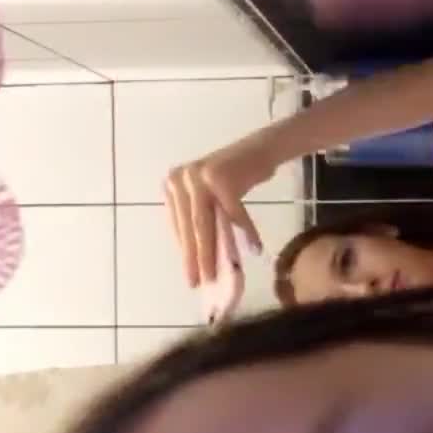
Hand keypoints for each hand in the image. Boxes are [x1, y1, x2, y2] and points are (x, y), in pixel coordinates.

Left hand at [165, 140, 268, 292]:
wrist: (260, 149)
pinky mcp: (221, 177)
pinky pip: (233, 213)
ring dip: (211, 253)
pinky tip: (255, 248)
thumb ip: (199, 219)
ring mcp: (199, 177)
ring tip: (215, 275)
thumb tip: (197, 259)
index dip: (184, 253)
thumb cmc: (236, 177)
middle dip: (196, 259)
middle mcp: (181, 178)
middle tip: (200, 283)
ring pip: (205, 224)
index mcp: (172, 184)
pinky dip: (247, 231)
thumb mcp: (209, 198)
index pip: (178, 226)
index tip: (190, 277)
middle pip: (190, 227)